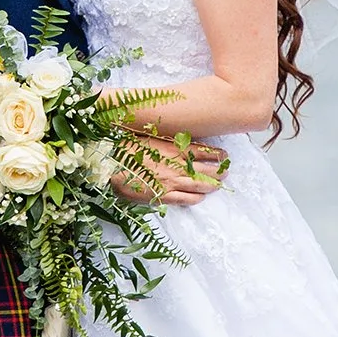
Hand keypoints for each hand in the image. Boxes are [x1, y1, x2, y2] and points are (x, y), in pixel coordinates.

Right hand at [111, 133, 227, 206]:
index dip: (218, 155)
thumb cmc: (127, 147)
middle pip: (208, 170)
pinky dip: (197, 198)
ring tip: (219, 185)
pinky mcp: (164, 195)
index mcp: (176, 148)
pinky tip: (201, 198)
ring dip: (213, 186)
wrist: (112, 163)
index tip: (224, 156)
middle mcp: (178, 165)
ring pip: (201, 186)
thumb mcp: (150, 136)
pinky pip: (187, 199)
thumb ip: (167, 140)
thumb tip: (178, 140)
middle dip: (220, 172)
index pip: (206, 151)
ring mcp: (173, 181)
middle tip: (226, 172)